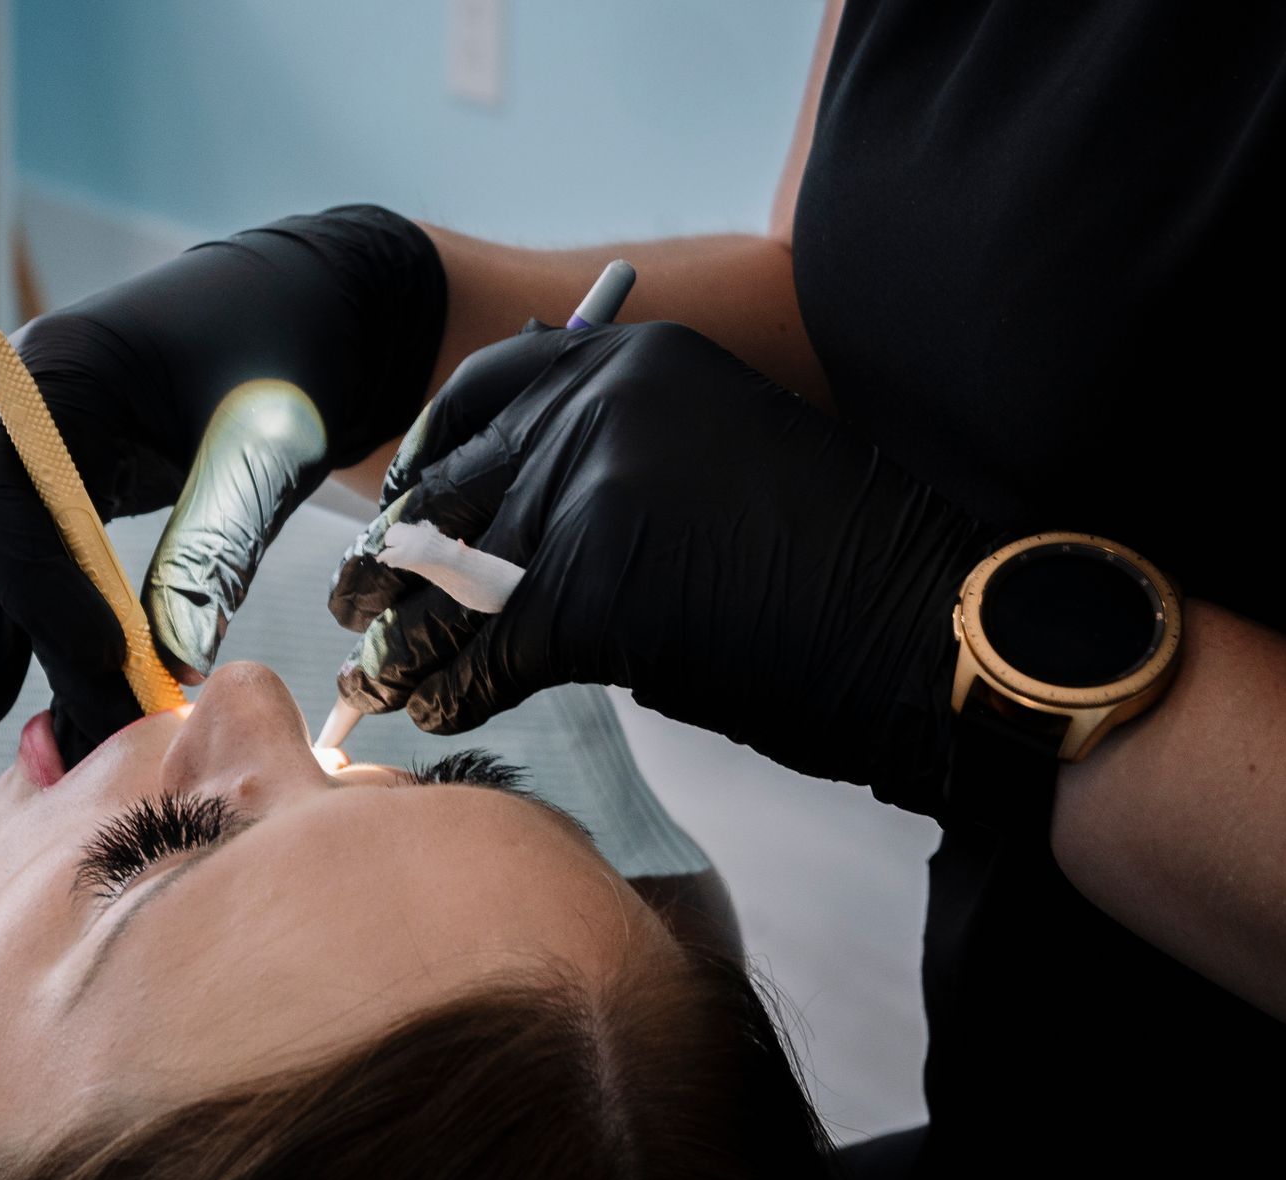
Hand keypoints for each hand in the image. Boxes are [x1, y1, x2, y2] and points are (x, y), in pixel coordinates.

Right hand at [0, 205, 445, 761]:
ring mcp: (34, 443)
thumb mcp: (260, 448)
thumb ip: (212, 549)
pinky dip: (43, 628)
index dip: (44, 591)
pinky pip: (41, 564)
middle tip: (104, 735)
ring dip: (48, 651)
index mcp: (53, 370)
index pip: (5, 500)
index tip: (110, 662)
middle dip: (55, 643)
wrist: (319, 309)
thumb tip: (170, 669)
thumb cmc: (292, 354)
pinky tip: (3, 703)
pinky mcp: (66, 481)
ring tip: (61, 746)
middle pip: (7, 546)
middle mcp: (20, 406)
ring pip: (21, 565)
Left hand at [329, 321, 1010, 815]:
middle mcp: (597, 407)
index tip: (399, 507)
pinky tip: (439, 713)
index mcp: (632, 361)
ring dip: (401, 637)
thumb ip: (613, 463)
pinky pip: (484, 649)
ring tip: (370, 675)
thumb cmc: (839, 559)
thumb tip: (510, 524)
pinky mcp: (588, 592)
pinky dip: (453, 689)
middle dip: (391, 559)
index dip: (425, 460)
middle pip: (448, 487)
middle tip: (353, 603)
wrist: (931, 627)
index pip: (480, 393)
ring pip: (447, 575)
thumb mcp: (718, 457)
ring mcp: (587, 494)